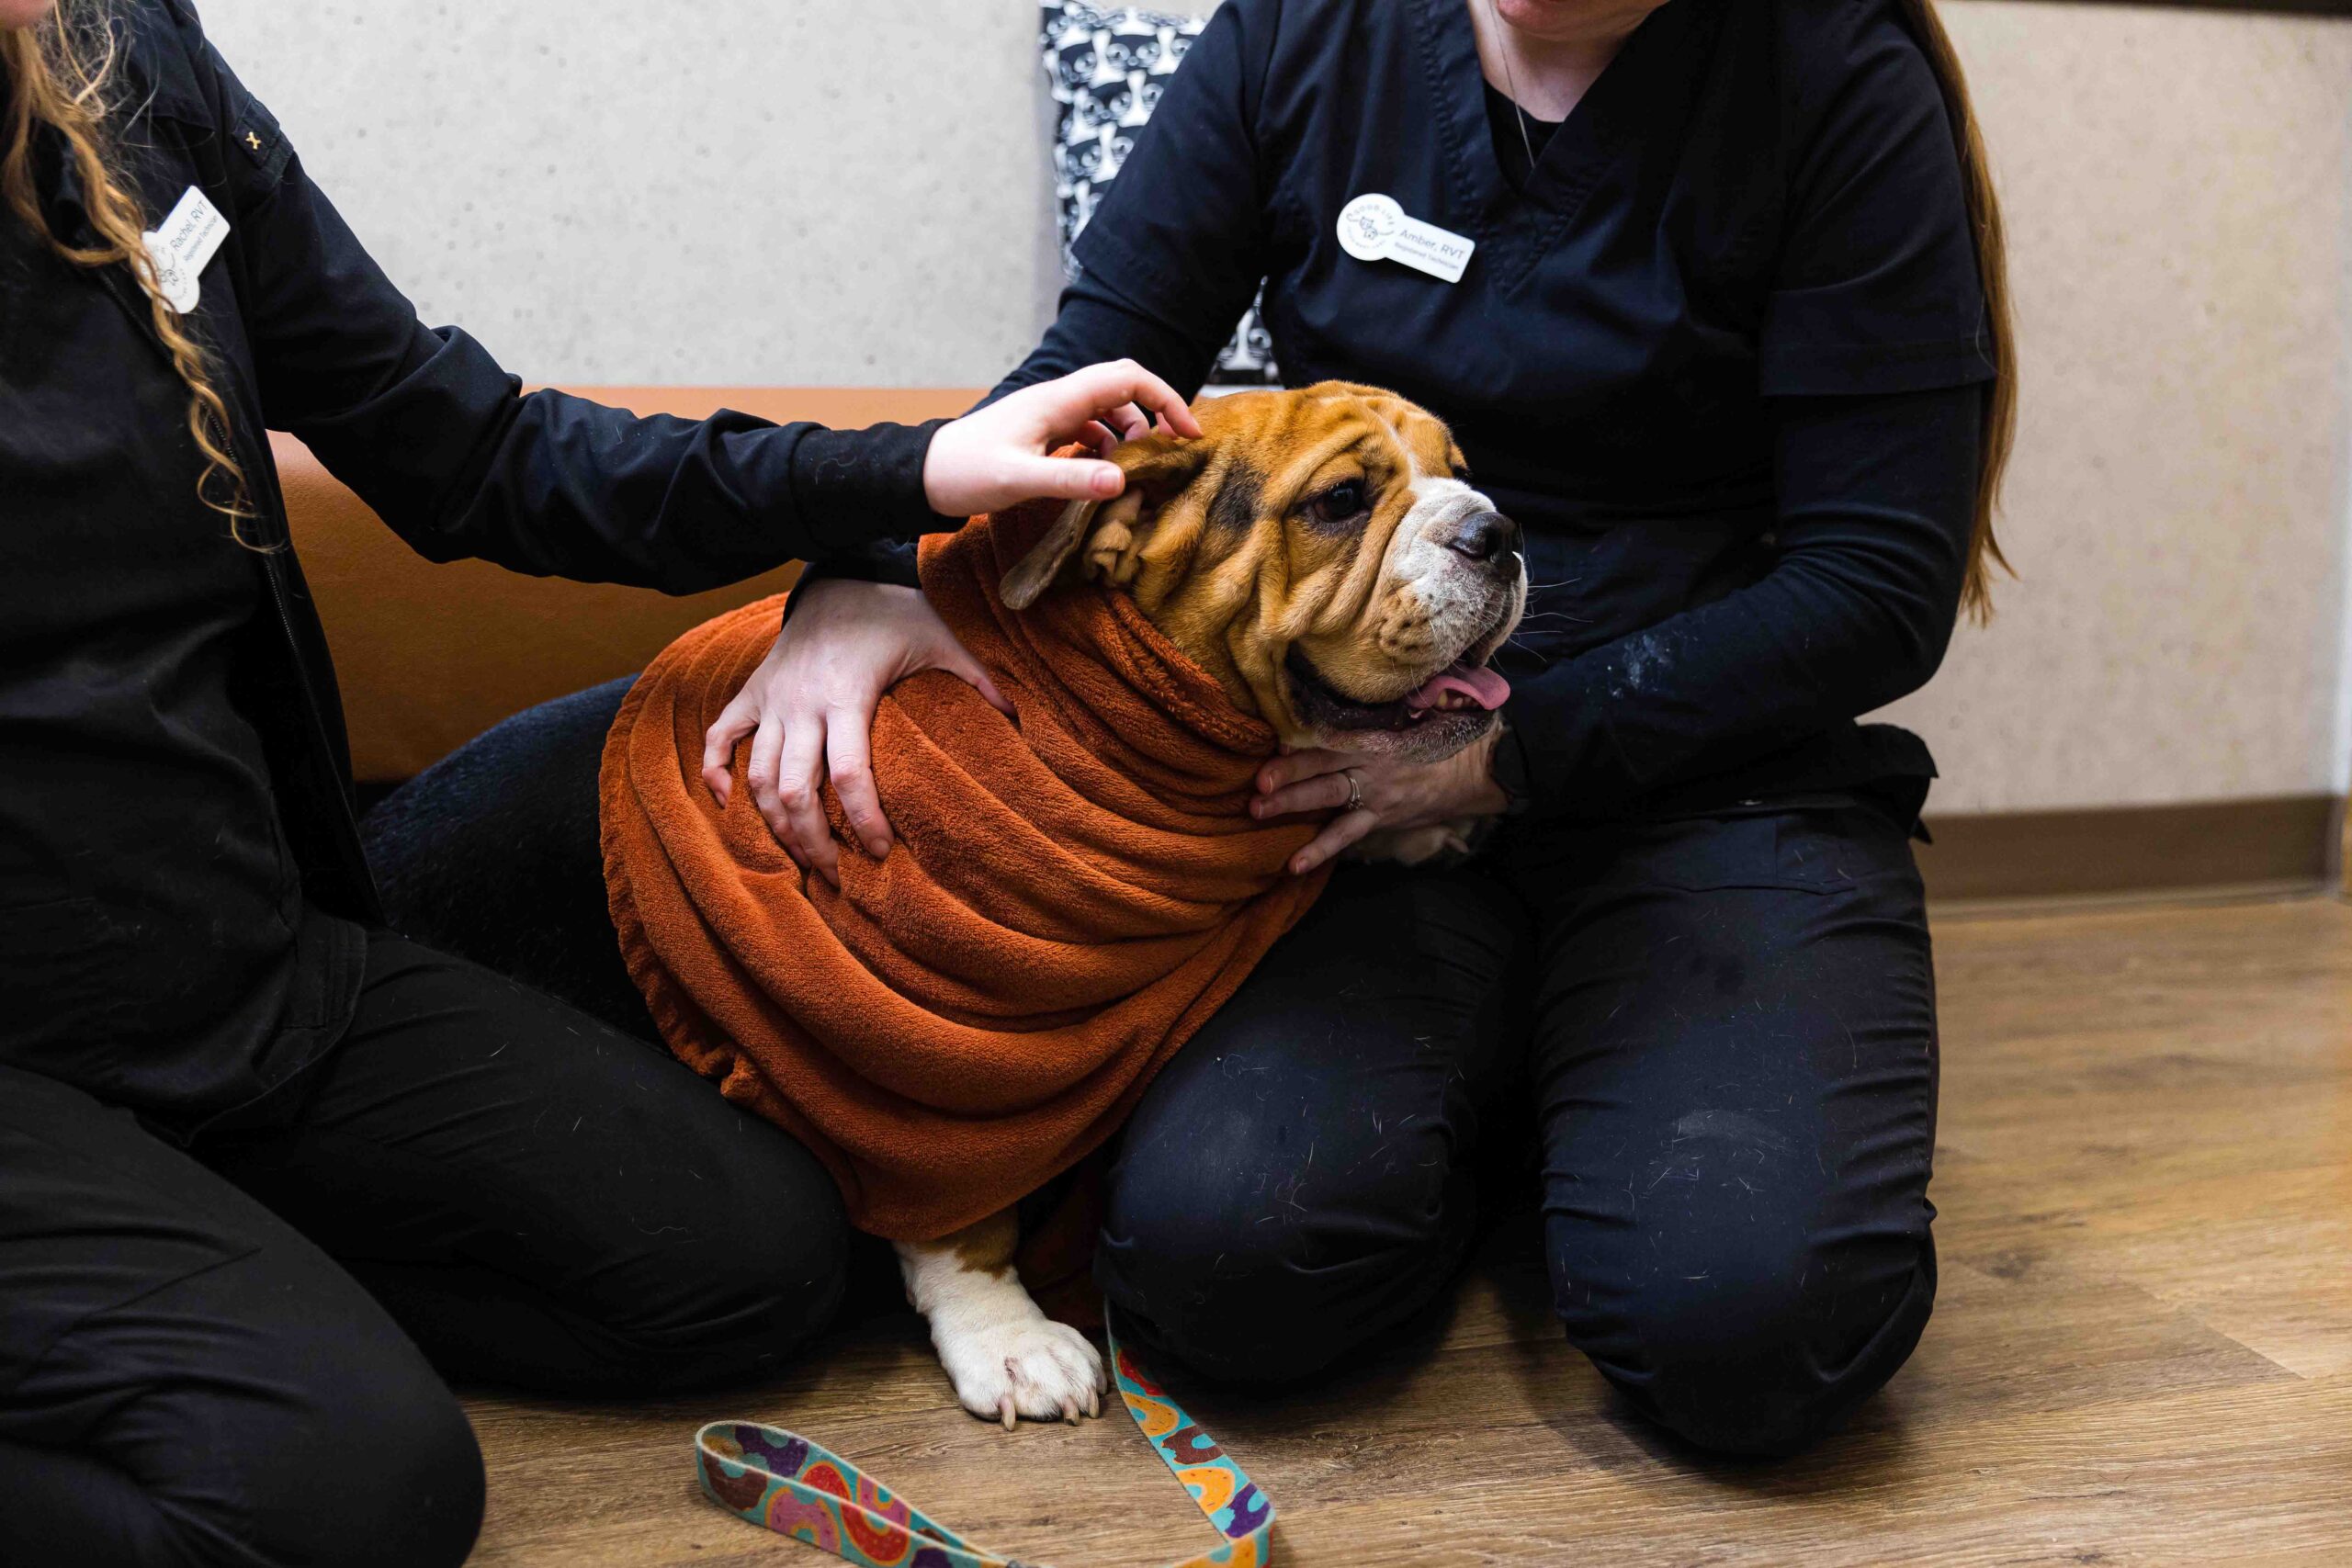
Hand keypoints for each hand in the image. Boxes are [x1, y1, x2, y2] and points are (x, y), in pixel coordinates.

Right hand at [701, 578, 1012, 885]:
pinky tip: (729, 806)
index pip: (850, 774)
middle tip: (835, 875)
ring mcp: (771, 700)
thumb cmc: (893, 614)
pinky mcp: (751, 693)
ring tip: (800, 856)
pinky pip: (718, 738)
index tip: (881, 850)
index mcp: (849, 696)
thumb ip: (977, 679)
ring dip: (773, 824)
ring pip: (756, 776)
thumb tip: (1018, 717)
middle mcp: (802, 703)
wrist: (838, 577)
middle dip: (812, 841)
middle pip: (794, 790)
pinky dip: (715, 774)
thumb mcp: (940, 640)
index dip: (864, 819)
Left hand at [921, 359, 1202, 516]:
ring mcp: (1052, 416)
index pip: (1127, 380)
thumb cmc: (964, 472)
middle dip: (1156, 413)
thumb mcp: (1018, 480)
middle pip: (1124, 389)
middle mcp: (1059, 400)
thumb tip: (1121, 482)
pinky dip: (1108, 448)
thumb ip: (1069, 479)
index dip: (1165, 398)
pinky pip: (1090, 431)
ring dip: (1131, 436)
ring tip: (1137, 473)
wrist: (925, 475)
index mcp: (1059, 400)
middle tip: (1176, 449)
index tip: (1188, 433)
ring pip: (1109, 412)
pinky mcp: (1044, 434)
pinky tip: (1104, 475)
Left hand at [1250, 730, 1509, 874]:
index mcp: (1375, 734)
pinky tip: (1295, 864)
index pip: (1331, 734)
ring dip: (1292, 805)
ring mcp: (1375, 793)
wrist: (1476, 770)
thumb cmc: (1439, 736)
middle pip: (1322, 765)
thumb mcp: (1413, 712)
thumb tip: (1345, 691)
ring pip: (1328, 797)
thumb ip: (1379, 706)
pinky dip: (1321, 849)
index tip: (1272, 742)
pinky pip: (1347, 834)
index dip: (1302, 740)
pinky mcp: (1380, 817)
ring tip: (1258, 813)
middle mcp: (1371, 762)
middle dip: (1287, 774)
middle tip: (1256, 784)